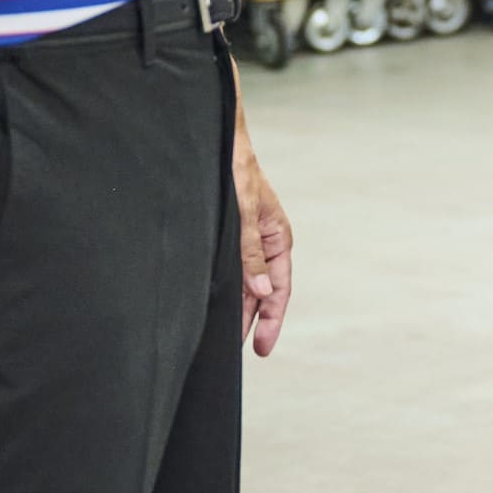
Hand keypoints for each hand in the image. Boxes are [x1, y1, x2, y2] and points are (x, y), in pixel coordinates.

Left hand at [231, 118, 292, 355]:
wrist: (214, 141)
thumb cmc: (236, 171)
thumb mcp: (244, 214)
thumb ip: (251, 253)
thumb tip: (260, 293)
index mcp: (278, 237)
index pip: (279, 288)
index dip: (272, 320)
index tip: (261, 349)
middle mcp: (264, 243)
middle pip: (261, 293)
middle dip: (252, 321)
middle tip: (237, 352)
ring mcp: (246, 242)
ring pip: (244, 285)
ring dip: (236, 309)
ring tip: (222, 337)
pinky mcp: (228, 239)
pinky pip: (230, 272)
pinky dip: (225, 291)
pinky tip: (212, 306)